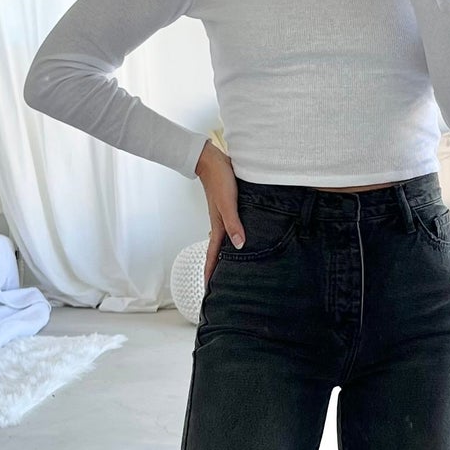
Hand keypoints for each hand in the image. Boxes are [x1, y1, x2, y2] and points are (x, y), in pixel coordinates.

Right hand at [195, 140, 243, 283]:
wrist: (212, 160)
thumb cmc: (220, 180)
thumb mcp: (228, 203)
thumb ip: (234, 224)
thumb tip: (239, 245)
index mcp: (218, 226)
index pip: (212, 255)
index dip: (210, 272)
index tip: (208, 290)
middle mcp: (220, 224)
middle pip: (218, 252)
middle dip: (217, 269)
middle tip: (221, 285)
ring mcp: (224, 216)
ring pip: (225, 241)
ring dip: (226, 255)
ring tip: (231, 267)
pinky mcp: (229, 208)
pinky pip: (231, 228)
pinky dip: (234, 238)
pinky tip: (241, 239)